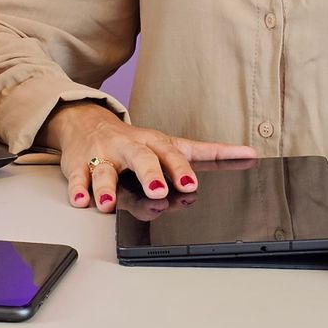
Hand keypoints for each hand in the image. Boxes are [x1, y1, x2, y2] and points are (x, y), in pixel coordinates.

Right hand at [41, 103, 255, 212]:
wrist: (88, 123)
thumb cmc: (136, 142)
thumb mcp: (172, 145)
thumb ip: (209, 154)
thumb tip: (249, 154)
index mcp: (154, 144)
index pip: (171, 154)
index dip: (180, 169)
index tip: (189, 184)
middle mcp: (130, 148)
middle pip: (140, 159)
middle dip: (149, 175)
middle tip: (158, 191)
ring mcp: (104, 156)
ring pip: (105, 170)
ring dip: (107, 187)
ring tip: (108, 203)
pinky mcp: (80, 165)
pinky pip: (78, 177)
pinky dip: (79, 189)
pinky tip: (82, 200)